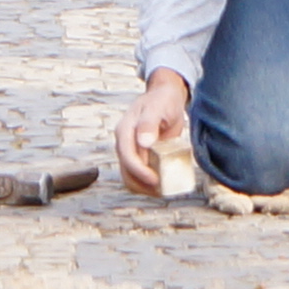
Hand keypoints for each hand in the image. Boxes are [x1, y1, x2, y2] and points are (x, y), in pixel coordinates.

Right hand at [116, 71, 194, 195]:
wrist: (165, 98)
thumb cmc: (161, 101)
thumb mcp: (157, 108)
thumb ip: (149, 123)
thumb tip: (143, 142)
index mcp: (125, 130)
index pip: (127, 155)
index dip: (139, 171)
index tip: (155, 180)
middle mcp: (124, 143)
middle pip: (126, 171)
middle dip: (143, 184)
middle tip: (162, 189)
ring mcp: (130, 151)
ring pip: (130, 178)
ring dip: (145, 188)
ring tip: (163, 190)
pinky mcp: (138, 157)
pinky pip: (138, 176)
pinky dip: (148, 184)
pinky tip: (162, 186)